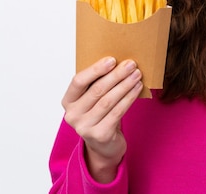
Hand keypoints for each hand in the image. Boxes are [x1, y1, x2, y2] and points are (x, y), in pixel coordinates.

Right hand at [61, 57, 142, 182]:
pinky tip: (137, 89)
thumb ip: (97, 83)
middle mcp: (72, 115)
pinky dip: (129, 98)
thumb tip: (118, 62)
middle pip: (97, 90)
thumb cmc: (100, 115)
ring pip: (108, 101)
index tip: (112, 59)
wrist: (104, 145)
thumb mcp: (93, 100)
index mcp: (68, 101)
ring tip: (137, 75)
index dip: (95, 69)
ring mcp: (85, 127)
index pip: (78, 81)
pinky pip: (117, 112)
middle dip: (116, 75)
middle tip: (131, 64)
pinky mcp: (100, 135)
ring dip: (125, 85)